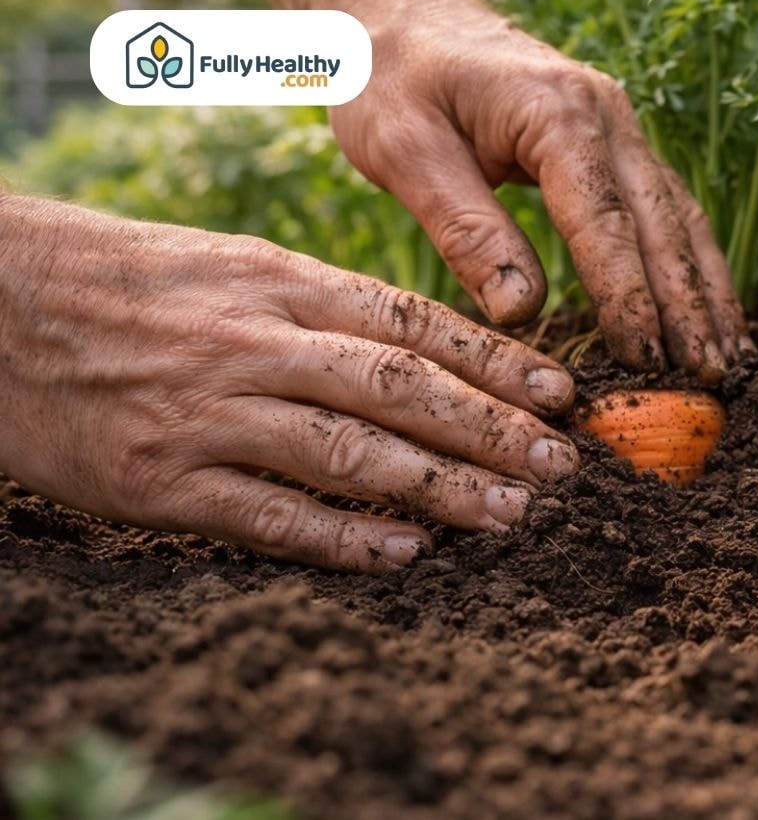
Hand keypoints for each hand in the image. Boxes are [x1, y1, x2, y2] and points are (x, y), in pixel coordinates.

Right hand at [0, 196, 579, 572]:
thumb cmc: (131, 281)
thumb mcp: (236, 265)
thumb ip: (327, 305)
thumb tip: (431, 347)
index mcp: (280, 281)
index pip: (412, 322)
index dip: (495, 360)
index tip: (562, 393)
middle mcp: (255, 343)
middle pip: (399, 388)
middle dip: (491, 430)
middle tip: (560, 467)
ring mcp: (209, 412)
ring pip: (349, 453)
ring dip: (439, 488)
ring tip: (510, 515)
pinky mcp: (161, 478)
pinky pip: (267, 514)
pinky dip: (341, 538)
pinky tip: (403, 556)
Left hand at [330, 0, 747, 381]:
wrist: (399, 10)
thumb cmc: (391, 77)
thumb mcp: (403, 149)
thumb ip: (465, 229)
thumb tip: (522, 311)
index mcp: (556, 112)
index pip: (605, 219)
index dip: (629, 295)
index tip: (646, 358)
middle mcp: (607, 114)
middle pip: (663, 221)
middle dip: (689, 304)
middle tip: (711, 378)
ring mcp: (619, 127)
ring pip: (680, 217)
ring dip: (706, 291)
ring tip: (729, 361)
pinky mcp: (614, 145)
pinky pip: (666, 211)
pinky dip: (691, 266)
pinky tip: (708, 315)